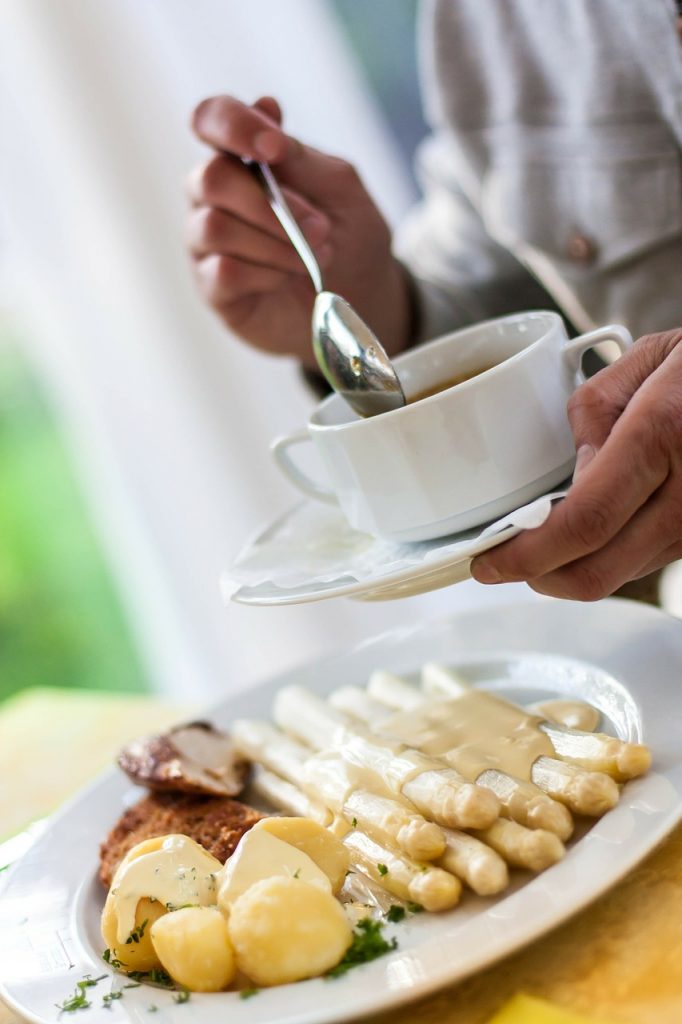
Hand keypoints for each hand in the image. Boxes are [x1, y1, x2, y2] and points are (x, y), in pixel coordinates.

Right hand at [187, 95, 410, 369]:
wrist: (361, 300)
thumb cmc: (349, 237)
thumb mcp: (341, 188)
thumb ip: (300, 154)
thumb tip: (265, 108)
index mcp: (242, 157)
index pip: (211, 119)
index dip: (232, 125)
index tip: (273, 149)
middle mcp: (214, 195)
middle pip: (211, 178)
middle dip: (270, 204)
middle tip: (321, 228)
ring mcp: (207, 243)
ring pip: (216, 228)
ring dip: (276, 243)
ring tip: (316, 257)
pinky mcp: (213, 287)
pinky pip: (225, 271)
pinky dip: (267, 274)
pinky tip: (287, 278)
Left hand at [471, 328, 681, 599]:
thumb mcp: (651, 357)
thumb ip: (595, 412)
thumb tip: (570, 472)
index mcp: (661, 434)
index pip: (582, 522)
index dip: (526, 554)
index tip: (488, 560)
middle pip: (597, 572)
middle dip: (538, 577)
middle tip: (504, 563)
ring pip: (620, 575)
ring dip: (570, 570)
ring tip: (542, 542)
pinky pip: (647, 563)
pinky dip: (607, 558)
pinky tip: (590, 534)